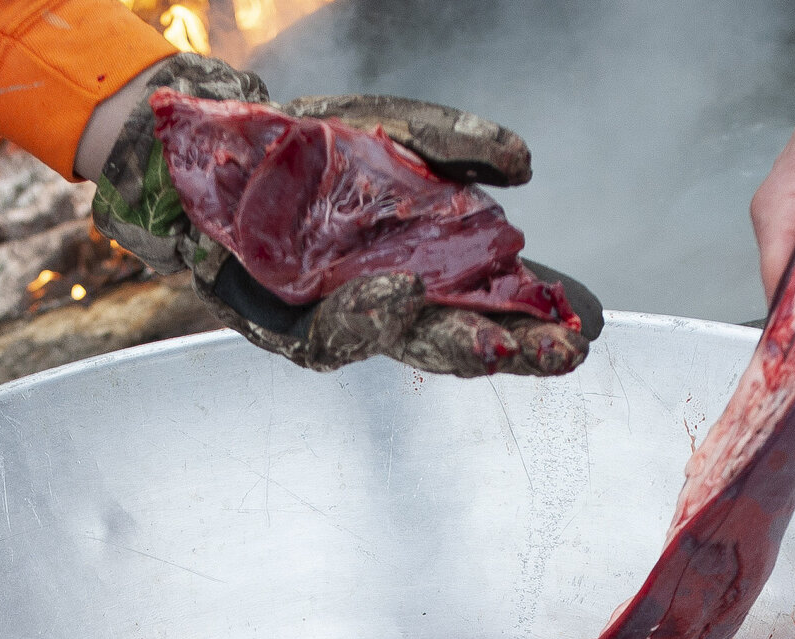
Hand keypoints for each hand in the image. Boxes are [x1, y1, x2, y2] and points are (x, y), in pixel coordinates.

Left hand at [86, 57, 594, 376]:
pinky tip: (403, 292)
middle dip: (509, 352)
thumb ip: (453, 142)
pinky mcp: (279, 323)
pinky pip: (330, 335)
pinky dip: (369, 317)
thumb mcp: (390, 127)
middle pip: (453, 342)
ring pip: (400, 347)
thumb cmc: (308, 145)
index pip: (484, 307)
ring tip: (493, 344)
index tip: (583, 330)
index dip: (531, 323)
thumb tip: (523, 162)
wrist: (211, 144)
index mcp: (420, 266)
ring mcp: (332, 315)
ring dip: (450, 346)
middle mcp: (380, 302)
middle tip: (559, 354)